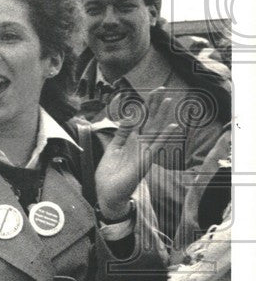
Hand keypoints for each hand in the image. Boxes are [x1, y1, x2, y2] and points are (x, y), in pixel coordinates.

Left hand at [95, 88, 182, 217]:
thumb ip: (121, 133)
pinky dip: (163, 137)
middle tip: (162, 88)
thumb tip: (128, 117)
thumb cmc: (111, 173)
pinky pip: (156, 147)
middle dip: (155, 104)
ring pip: (155, 130)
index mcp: (131, 139)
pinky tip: (172, 127)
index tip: (154, 91)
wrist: (108, 192)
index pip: (141, 118)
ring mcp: (144, 151)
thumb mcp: (114, 147)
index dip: (147, 105)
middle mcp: (140, 143)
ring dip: (161, 115)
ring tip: (168, 101)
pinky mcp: (144, 161)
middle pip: (150, 120)